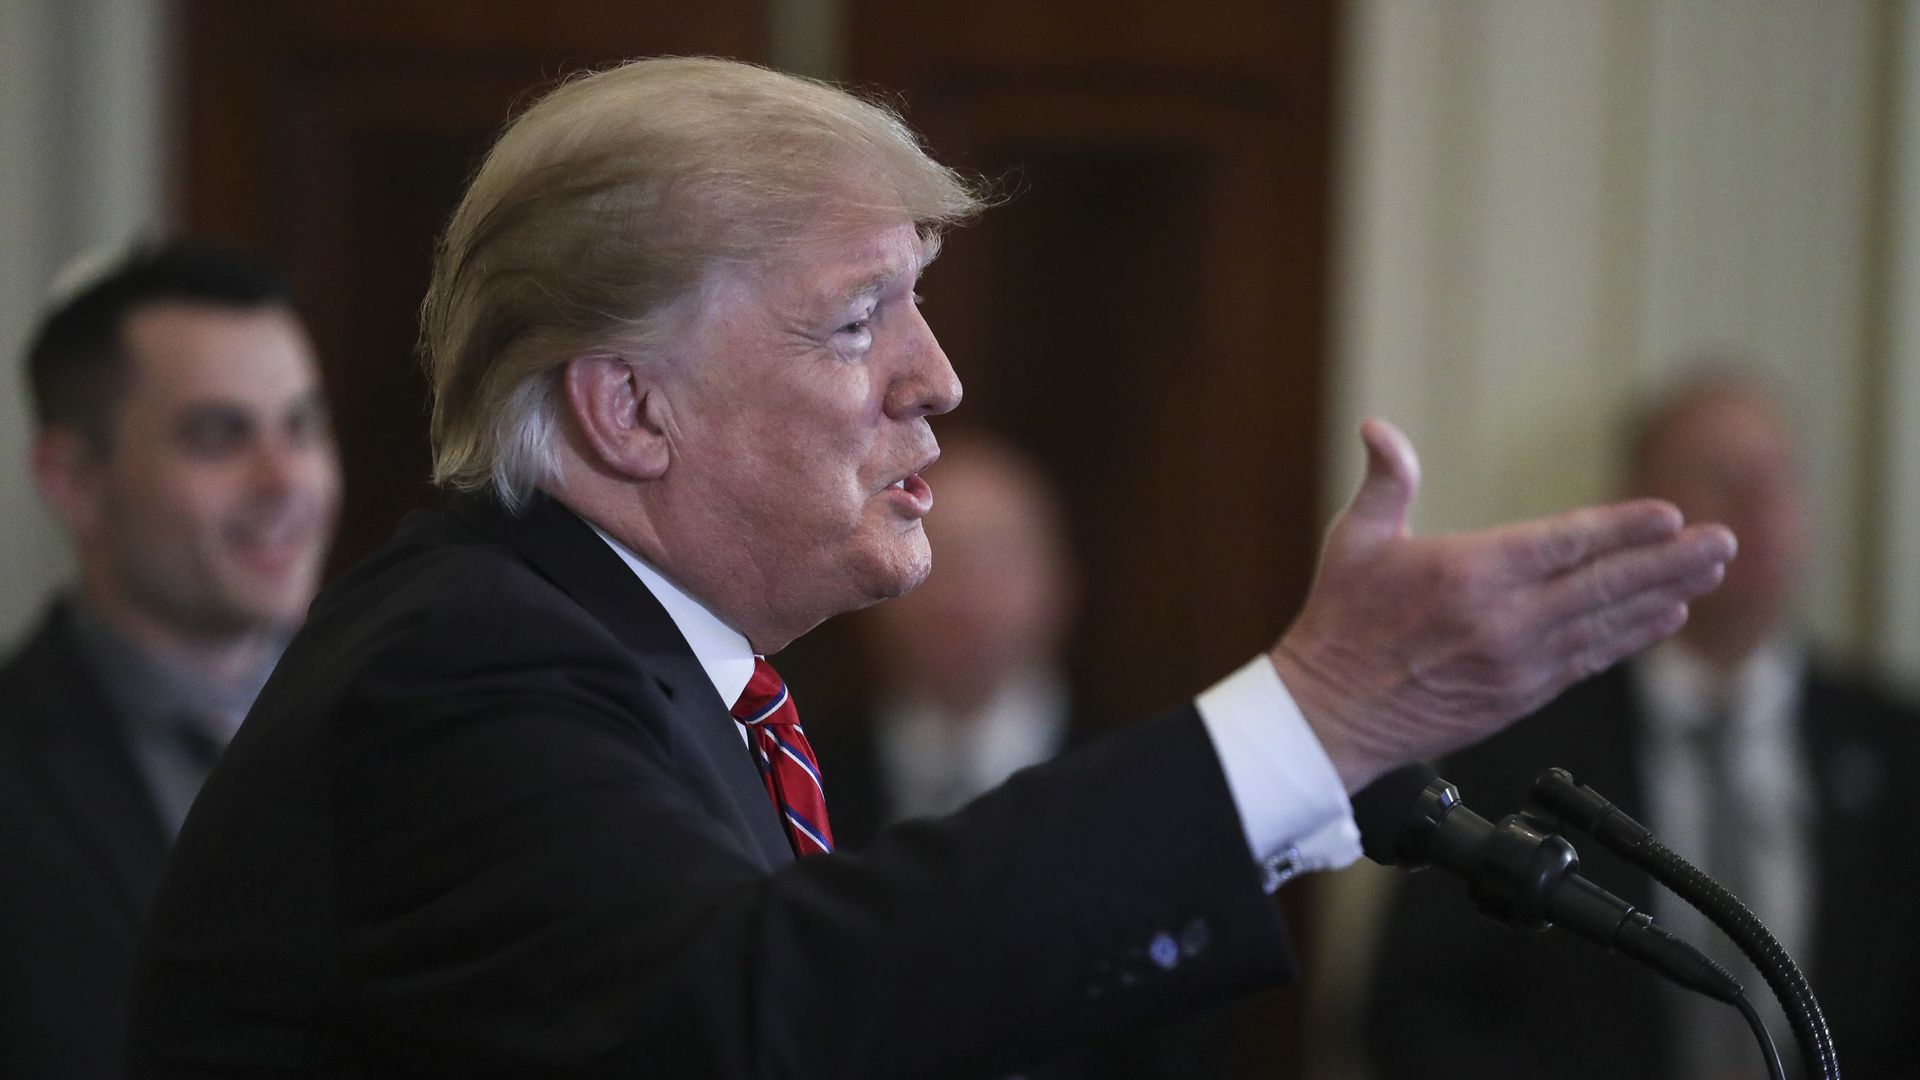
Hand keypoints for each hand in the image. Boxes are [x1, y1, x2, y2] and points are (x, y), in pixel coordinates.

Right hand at [1270, 419, 1736, 791]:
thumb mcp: (1353, 540)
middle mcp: (1503, 620)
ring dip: (1665, 596)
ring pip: (1607, 625)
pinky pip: (1590, 661)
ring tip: (1712, 573)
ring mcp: (1517, 664)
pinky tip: (1666, 618)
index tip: (1670, 514)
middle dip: (1670, 561)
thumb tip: (1378, 428)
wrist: (1331, 716)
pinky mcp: (1520, 697)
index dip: (1622, 529)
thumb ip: (1385, 480)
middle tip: (1722, 542)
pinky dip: (1631, 638)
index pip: (1563, 544)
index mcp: (1467, 573)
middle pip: (1604, 585)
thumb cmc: (1339, 623)